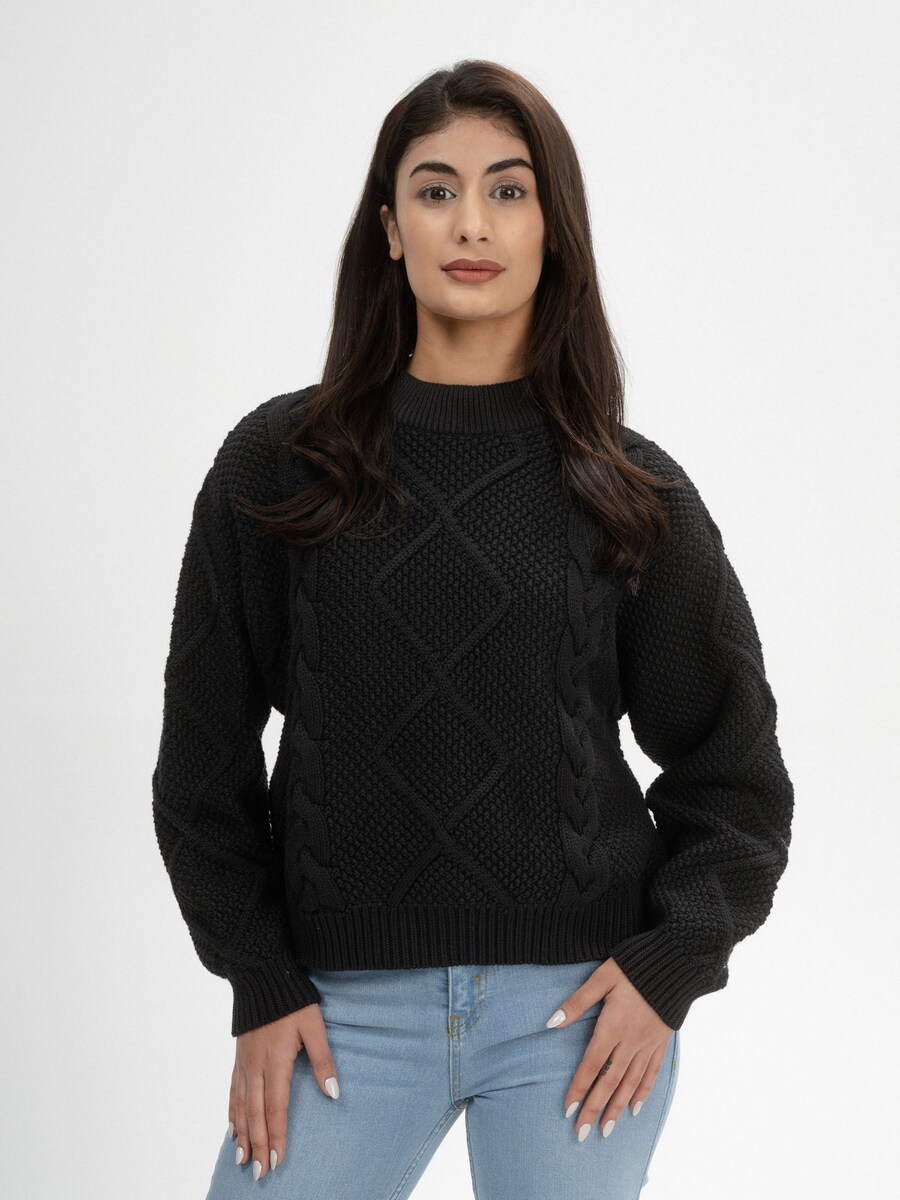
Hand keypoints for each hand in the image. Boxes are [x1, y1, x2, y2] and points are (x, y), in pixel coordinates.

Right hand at [229, 1003, 338, 1179]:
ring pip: (241, 1106)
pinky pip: (233, 1091)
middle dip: (257, 1145)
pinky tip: (232, 1127)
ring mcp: (244, 1063)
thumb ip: (323, 1059)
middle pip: (255, 1114)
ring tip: (242, 1159)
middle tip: (259, 1173)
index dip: (276, 1136)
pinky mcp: (239, 1057)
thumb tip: (333, 1092)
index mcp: (276, 1062)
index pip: (276, 1108)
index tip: (276, 1161)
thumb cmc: (292, 1001)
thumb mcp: (314, 1026)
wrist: (261, 976)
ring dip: (242, 1135)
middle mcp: (256, 1067)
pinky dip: (232, 1113)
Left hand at [548, 956, 674, 1141]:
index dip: (579, 1088)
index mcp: (612, 1027)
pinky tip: (635, 1109)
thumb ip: (577, 1002)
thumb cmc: (634, 967)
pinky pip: (651, 1074)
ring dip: (617, 1108)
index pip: (591, 1065)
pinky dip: (642, 1092)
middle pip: (609, 1082)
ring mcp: (648, 1045)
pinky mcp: (661, 1043)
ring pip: (630, 1083)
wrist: (675, 964)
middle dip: (594, 1109)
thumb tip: (551, 1022)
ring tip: (605, 1130)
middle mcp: (630, 1042)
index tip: (567, 1110)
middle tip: (581, 1134)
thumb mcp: (602, 978)